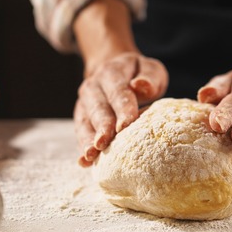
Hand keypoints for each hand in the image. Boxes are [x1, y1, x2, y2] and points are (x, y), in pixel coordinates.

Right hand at [75, 52, 167, 166]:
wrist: (115, 70)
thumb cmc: (138, 74)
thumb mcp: (150, 69)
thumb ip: (149, 77)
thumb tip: (141, 85)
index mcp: (111, 72)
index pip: (118, 91)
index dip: (122, 108)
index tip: (126, 125)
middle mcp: (93, 87)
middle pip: (98, 108)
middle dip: (102, 127)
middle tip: (104, 143)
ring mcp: (84, 102)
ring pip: (85, 122)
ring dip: (88, 140)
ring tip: (91, 156)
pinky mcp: (81, 116)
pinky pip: (81, 132)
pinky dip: (82, 146)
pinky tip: (84, 162)